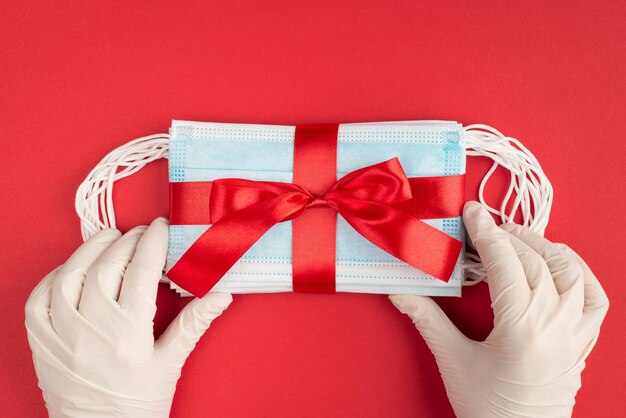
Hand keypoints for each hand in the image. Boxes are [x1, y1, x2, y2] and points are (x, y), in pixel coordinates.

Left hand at [25, 218, 231, 417]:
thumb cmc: (137, 405)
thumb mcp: (170, 364)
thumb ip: (194, 323)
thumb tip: (220, 294)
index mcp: (128, 333)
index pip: (142, 270)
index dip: (153, 242)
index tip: (161, 227)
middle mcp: (91, 328)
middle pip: (108, 265)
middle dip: (127, 241)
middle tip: (142, 233)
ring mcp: (61, 335)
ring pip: (70, 275)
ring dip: (90, 250)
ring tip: (109, 239)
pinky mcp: (41, 343)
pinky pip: (38, 299)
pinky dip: (54, 277)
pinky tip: (73, 269)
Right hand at [390, 202, 608, 417]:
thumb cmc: (489, 409)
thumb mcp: (453, 361)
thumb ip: (428, 319)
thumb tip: (400, 292)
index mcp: (522, 325)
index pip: (506, 261)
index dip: (486, 232)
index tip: (472, 213)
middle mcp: (556, 322)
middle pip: (534, 259)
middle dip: (507, 235)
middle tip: (483, 227)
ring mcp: (576, 330)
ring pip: (569, 269)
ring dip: (542, 247)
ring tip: (517, 240)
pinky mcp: (584, 340)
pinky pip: (593, 294)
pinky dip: (577, 271)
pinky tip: (559, 263)